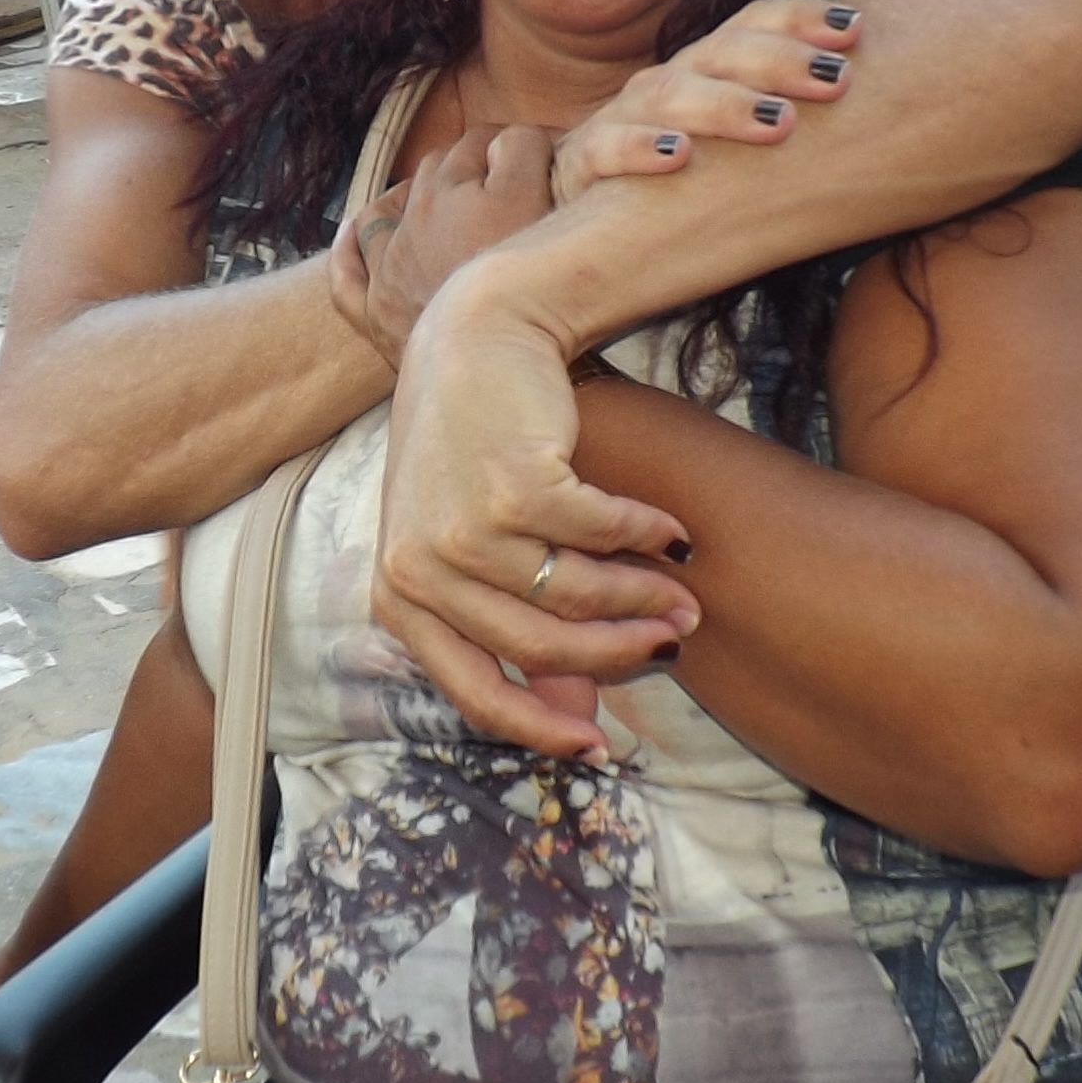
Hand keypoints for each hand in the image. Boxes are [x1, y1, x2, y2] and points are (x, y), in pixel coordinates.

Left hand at [333, 124, 556, 361]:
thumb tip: (522, 137)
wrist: (488, 367)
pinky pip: (347, 275)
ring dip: (413, 194)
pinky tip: (354, 236)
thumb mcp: (537, 204)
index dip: (525, 143)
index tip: (550, 156)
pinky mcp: (376, 314)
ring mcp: (391, 267)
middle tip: (513, 178)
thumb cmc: (525, 289)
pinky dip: (348, 251)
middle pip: (440, 167)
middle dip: (473, 162)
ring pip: (387, 210)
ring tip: (445, 197)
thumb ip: (524, 154)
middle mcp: (416, 219)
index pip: (489, 140)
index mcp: (457, 188)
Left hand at [368, 275, 699, 760]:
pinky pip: (600, 536)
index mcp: (398, 597)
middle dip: (617, 655)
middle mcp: (418, 569)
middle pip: (537, 648)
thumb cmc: (473, 448)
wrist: (475, 336)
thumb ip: (515, 624)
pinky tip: (672, 532)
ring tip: (683, 595)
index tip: (600, 747)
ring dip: (642, 599)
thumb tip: (576, 712)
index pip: (474, 692)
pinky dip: (645, 535)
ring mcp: (461, 529)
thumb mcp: (473, 543)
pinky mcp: (512, 487)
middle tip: (674, 642)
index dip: (541, 728)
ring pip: (574, 597)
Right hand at [550, 0, 865, 200]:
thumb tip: (889, 110)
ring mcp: (621, 118)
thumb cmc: (688, 193)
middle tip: (835, 83)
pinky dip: (640, 147)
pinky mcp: (583, 163)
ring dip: (726, 104)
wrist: (586, 237)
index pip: (752, 24)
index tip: (856, 30)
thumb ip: (791, 123)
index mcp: (707, 70)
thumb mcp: (742, 155)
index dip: (801, 18)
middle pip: (721, 52)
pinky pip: (606, 148)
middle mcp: (667, 82)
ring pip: (671, 93)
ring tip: (777, 122)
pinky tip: (678, 156)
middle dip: (780, 62)